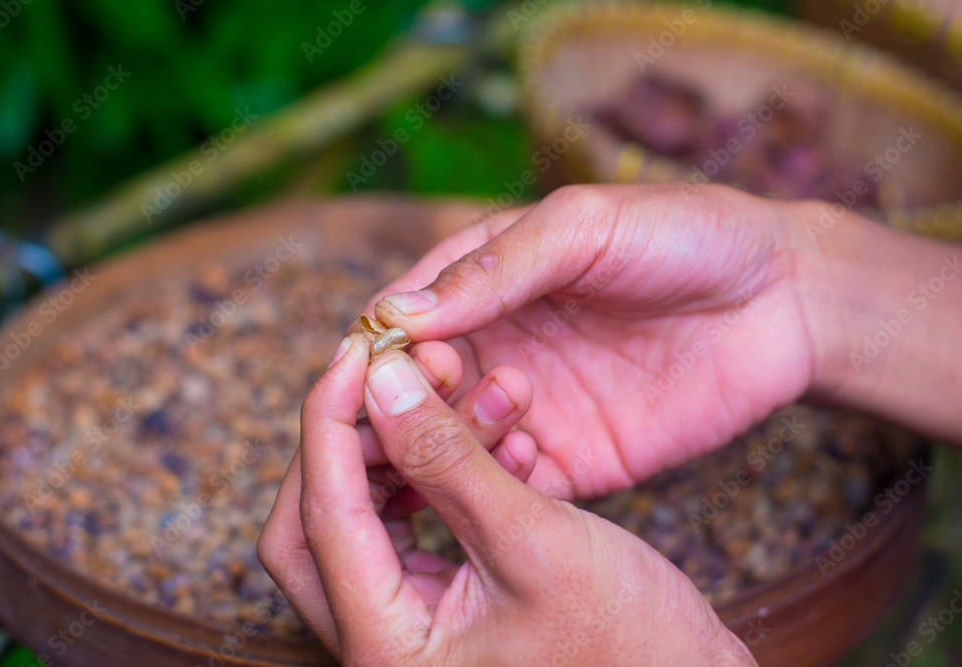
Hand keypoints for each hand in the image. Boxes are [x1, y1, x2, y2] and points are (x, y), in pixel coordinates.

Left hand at [258, 335, 754, 665]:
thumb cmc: (628, 643)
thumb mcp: (535, 541)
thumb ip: (449, 460)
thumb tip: (383, 382)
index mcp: (388, 649)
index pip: (322, 515)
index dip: (330, 421)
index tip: (357, 353)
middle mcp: (379, 647)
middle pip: (313, 526)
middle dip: (346, 442)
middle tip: (384, 378)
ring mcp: (402, 631)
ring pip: (356, 522)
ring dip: (393, 456)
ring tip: (443, 402)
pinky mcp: (432, 610)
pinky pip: (400, 530)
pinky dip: (425, 482)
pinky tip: (471, 444)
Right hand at [367, 184, 816, 497]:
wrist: (785, 299)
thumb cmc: (684, 235)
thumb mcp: (584, 225)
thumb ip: (496, 268)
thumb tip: (397, 313)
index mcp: (486, 281)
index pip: (401, 319)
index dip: (379, 347)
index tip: (375, 369)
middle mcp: (496, 346)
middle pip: (414, 390)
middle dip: (405, 405)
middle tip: (417, 410)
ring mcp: (531, 406)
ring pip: (453, 444)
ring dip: (448, 446)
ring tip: (482, 427)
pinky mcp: (571, 459)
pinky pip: (513, 486)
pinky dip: (499, 486)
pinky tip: (524, 460)